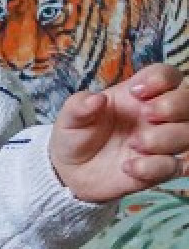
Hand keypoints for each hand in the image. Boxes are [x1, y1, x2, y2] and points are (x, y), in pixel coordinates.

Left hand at [49, 63, 188, 203]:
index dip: (161, 79)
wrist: (73, 172)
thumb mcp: (70, 118)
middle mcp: (158, 115)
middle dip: (174, 105)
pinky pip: (178, 166)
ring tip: (133, 145)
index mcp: (139, 95)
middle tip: (147, 115)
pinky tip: (129, 168)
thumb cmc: (76, 135)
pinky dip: (156, 167)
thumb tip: (95, 99)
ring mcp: (163, 142)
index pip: (168, 75)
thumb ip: (79, 106)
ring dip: (165, 138)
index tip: (136, 92)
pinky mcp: (162, 169)